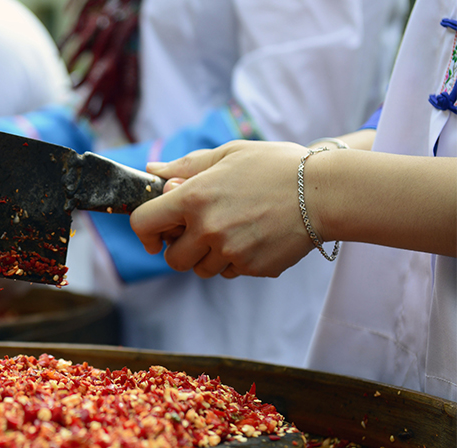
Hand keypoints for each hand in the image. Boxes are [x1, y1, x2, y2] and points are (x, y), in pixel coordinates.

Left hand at [130, 141, 318, 277]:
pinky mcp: (252, 267)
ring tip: (232, 230)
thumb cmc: (276, 166)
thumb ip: (186, 166)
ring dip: (208, 256)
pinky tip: (253, 238)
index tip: (155, 234)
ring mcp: (230, 252)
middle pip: (173, 259)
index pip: (144, 224)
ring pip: (201, 270)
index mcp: (194, 198)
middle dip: (181, 249)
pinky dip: (235, 260)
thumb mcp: (229, 154)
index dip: (144, 232)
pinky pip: (230, 272)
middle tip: (200, 232)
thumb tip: (152, 170)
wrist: (325, 192)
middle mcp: (208, 228)